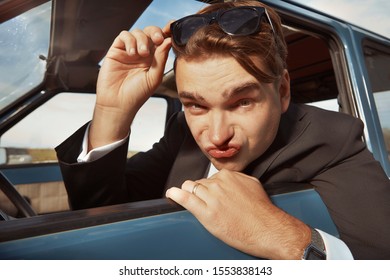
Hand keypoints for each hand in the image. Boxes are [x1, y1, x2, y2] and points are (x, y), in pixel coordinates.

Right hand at [89, 23, 171, 149]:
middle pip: (150, 32)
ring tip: (142, 53)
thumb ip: (161, 58)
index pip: (161, 41)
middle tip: (158, 40)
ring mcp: (129, 51)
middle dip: (155, 32)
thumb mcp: (154, 77)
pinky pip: (123, 36)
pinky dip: (129, 41)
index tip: (171, 31)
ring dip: (142, 39)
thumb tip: (168, 41)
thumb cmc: (137, 94)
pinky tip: (132, 54)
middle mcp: (142, 53)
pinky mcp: (116, 50)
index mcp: (154, 59)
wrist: (118, 103)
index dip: (166, 33)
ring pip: (137, 32)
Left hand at [166, 169, 310, 258]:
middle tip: (207, 204)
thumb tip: (229, 178)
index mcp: (228, 176)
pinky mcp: (206, 213)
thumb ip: (237, 179)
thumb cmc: (262, 210)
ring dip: (190, 194)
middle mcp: (218, 184)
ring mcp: (211, 198)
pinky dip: (176, 195)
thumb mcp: (252, 184)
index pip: (209, 177)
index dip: (208, 188)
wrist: (267, 229)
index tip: (209, 195)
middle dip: (200, 192)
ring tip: (193, 202)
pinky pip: (185, 199)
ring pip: (190, 188)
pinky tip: (172, 194)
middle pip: (198, 183)